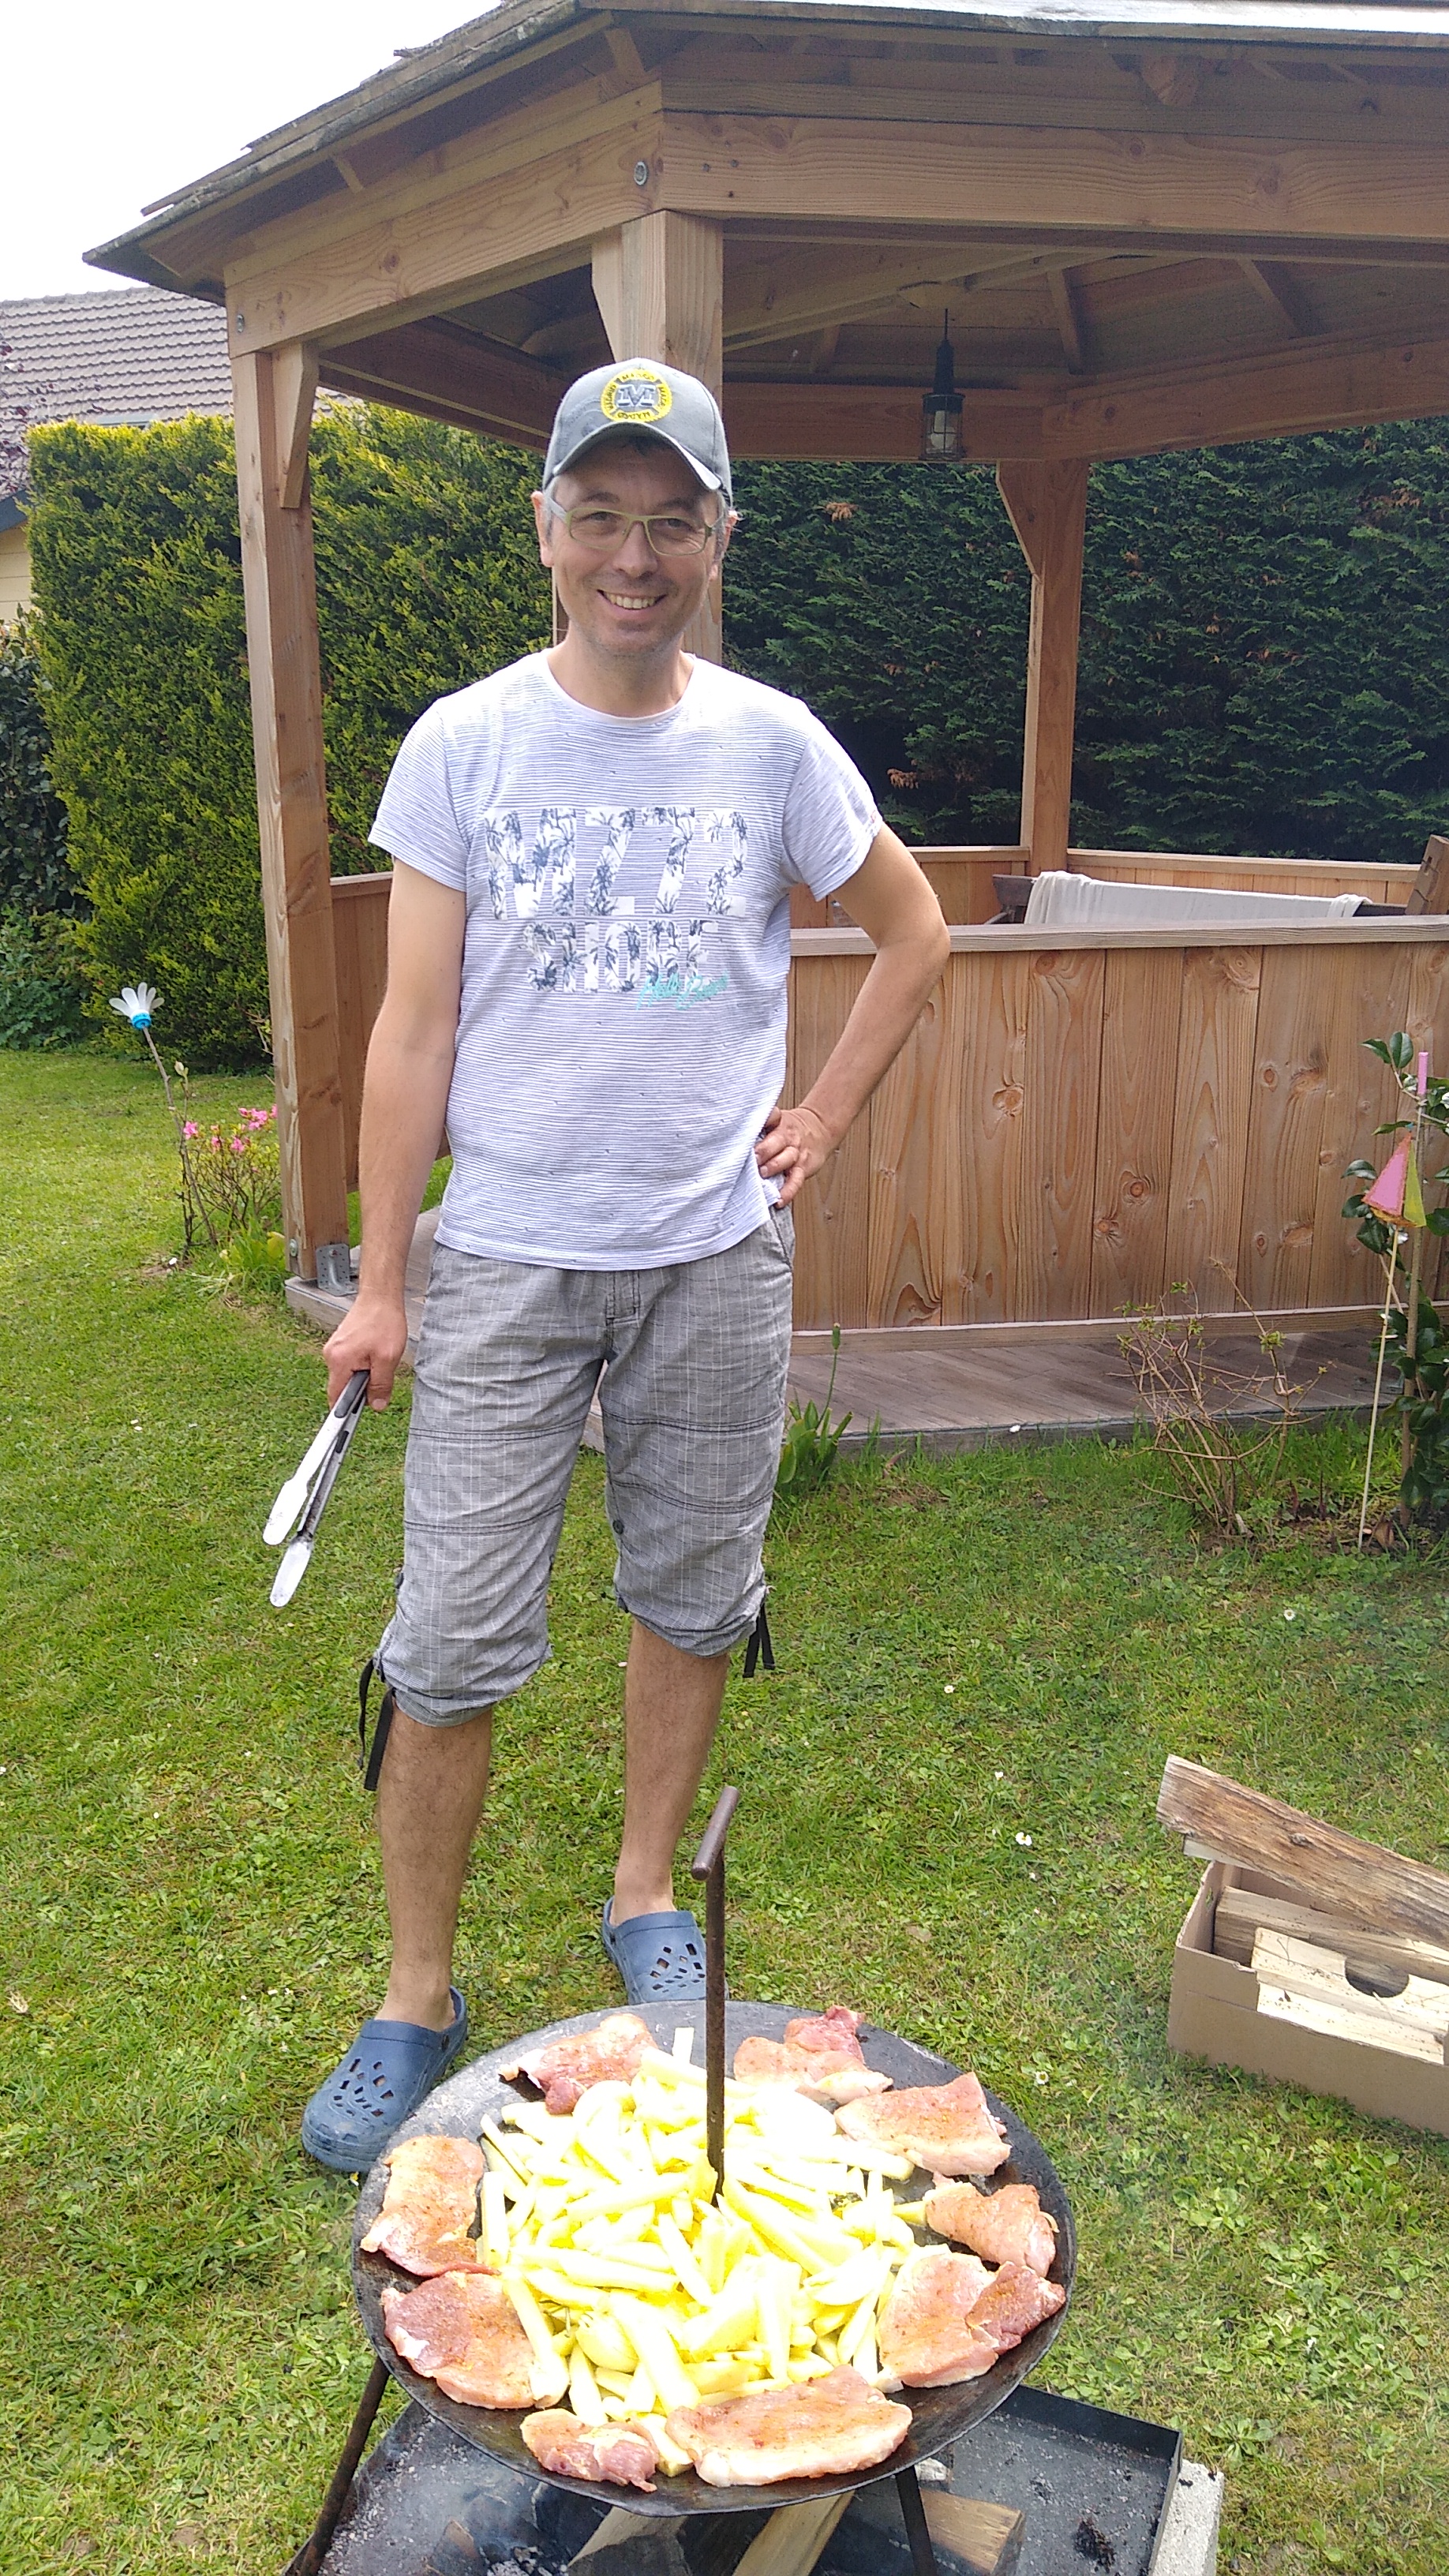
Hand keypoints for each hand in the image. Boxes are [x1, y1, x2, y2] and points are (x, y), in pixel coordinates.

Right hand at [323, 1289, 408, 1407]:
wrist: (380, 1296)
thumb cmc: (383, 1321)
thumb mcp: (388, 1359)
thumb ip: (380, 1385)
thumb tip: (376, 1405)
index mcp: (339, 1361)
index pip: (335, 1397)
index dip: (344, 1411)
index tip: (351, 1420)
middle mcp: (331, 1355)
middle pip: (341, 1386)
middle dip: (360, 1389)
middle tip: (379, 1378)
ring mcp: (334, 1348)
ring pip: (347, 1374)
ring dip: (363, 1375)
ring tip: (379, 1360)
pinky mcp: (340, 1343)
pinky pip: (349, 1363)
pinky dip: (362, 1364)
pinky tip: (375, 1353)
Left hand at [754, 1103, 833, 1206]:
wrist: (819, 1129)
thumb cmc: (788, 1129)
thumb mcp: (776, 1121)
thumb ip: (758, 1128)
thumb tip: (731, 1141)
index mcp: (778, 1122)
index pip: (772, 1115)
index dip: (764, 1119)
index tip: (749, 1126)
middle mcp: (787, 1136)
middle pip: (776, 1141)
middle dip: (763, 1151)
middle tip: (752, 1159)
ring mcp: (795, 1152)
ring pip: (786, 1159)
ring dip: (773, 1167)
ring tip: (762, 1175)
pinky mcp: (803, 1168)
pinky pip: (796, 1180)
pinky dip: (788, 1191)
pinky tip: (779, 1200)